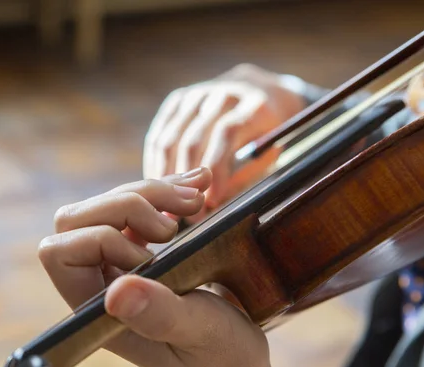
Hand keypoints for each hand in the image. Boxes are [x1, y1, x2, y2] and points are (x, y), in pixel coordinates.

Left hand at [38, 168, 293, 366]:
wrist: (237, 356)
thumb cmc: (218, 355)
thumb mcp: (198, 334)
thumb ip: (160, 315)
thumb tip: (115, 293)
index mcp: (95, 310)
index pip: (60, 252)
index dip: (104, 239)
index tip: (154, 257)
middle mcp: (98, 283)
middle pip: (78, 218)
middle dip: (132, 202)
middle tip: (186, 210)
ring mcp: (117, 262)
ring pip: (107, 203)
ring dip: (153, 192)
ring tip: (197, 199)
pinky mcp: (141, 248)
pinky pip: (137, 205)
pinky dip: (166, 191)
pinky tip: (198, 190)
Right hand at [143, 64, 305, 220]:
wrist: (256, 94)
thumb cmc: (265, 136)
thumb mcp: (268, 156)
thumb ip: (245, 176)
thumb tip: (210, 202)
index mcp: (253, 104)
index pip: (226, 133)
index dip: (216, 170)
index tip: (211, 202)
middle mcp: (222, 95)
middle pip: (192, 139)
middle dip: (187, 182)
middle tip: (188, 215)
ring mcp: (196, 95)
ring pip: (169, 140)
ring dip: (166, 177)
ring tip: (168, 207)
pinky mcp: (177, 101)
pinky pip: (158, 136)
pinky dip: (154, 164)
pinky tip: (158, 187)